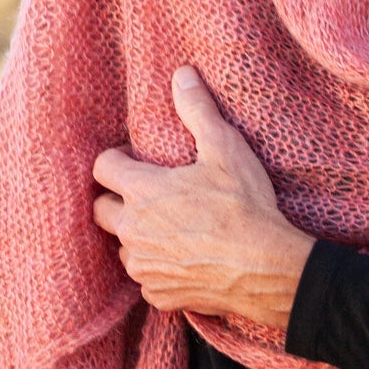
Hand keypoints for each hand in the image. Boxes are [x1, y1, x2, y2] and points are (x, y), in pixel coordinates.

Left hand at [91, 66, 314, 329]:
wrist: (266, 268)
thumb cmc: (244, 205)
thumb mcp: (224, 148)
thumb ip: (197, 110)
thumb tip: (181, 74)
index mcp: (142, 191)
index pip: (102, 167)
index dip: (116, 159)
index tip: (135, 158)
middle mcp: (133, 230)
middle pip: (101, 210)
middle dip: (116, 198)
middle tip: (146, 193)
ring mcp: (144, 267)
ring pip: (123, 248)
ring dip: (136, 237)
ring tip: (165, 227)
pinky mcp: (160, 295)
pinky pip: (146, 280)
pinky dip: (157, 270)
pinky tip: (182, 259)